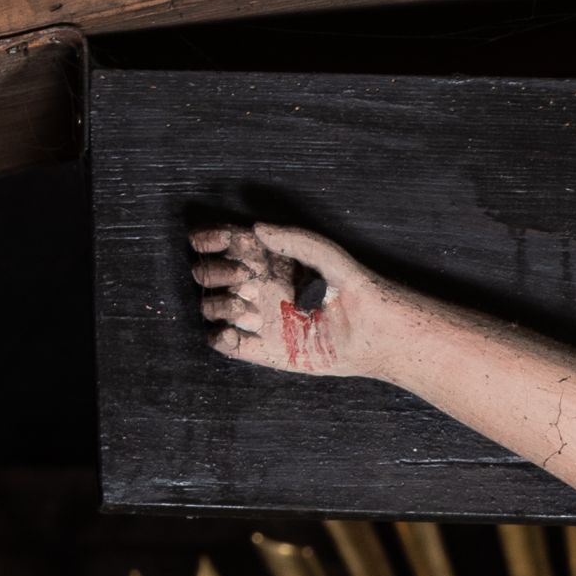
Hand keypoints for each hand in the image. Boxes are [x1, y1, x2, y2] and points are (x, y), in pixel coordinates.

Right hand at [188, 218, 381, 377]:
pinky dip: (220, 337)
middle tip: (242, 277)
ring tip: (246, 307)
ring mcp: (258, 318)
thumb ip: (293, 238)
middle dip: (213, 271)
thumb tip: (255, 227)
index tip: (203, 241)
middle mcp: (257, 287)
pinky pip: (224, 344)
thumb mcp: (326, 253)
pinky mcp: (264, 349)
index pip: (223, 245)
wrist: (372, 331)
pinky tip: (236, 332)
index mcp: (266, 261)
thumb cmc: (353, 286)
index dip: (208, 240)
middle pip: (209, 274)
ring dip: (217, 304)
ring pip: (211, 307)